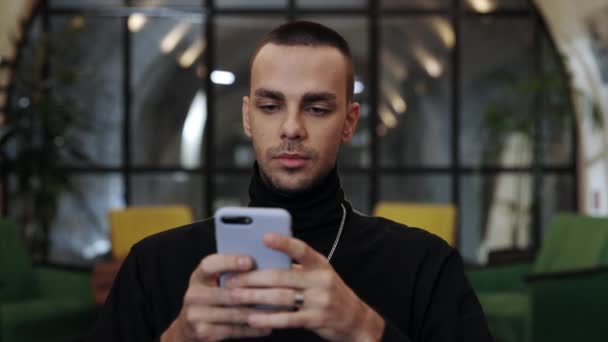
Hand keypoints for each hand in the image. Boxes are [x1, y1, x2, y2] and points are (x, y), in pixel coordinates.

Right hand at [161, 254, 272, 341]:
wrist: (189, 326)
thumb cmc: (211, 296)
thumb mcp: (214, 281)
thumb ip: (232, 272)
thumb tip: (265, 260)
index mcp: (199, 276)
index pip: (210, 264)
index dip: (230, 262)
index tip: (250, 261)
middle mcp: (194, 294)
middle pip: (228, 292)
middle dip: (257, 292)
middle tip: (280, 290)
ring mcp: (196, 315)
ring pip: (235, 313)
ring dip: (260, 312)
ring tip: (280, 309)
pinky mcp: (203, 333)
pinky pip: (233, 330)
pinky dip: (253, 328)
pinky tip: (268, 325)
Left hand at [225, 233, 384, 341]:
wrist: (355, 319)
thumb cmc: (328, 292)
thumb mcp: (318, 274)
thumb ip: (295, 268)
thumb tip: (260, 262)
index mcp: (319, 264)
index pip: (301, 249)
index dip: (283, 242)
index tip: (264, 236)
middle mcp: (321, 280)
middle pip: (281, 276)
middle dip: (252, 278)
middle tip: (230, 279)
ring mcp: (320, 300)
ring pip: (281, 297)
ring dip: (254, 297)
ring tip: (234, 297)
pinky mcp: (316, 319)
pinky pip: (287, 318)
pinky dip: (267, 318)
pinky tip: (251, 318)